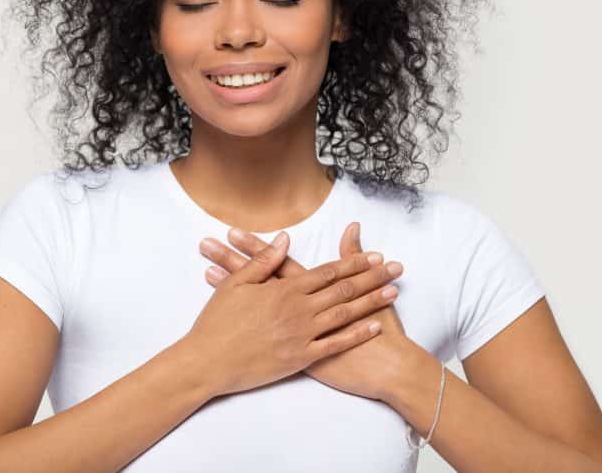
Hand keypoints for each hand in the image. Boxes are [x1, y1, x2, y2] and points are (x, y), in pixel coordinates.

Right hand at [183, 231, 395, 398]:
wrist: (207, 362)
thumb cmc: (217, 322)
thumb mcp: (235, 284)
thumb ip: (263, 261)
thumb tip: (285, 239)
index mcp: (283, 290)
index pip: (327, 272)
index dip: (353, 262)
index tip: (374, 255)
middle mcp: (298, 310)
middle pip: (343, 290)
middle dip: (372, 277)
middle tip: (394, 269)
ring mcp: (301, 335)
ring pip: (345, 315)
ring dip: (371, 302)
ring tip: (393, 292)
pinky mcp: (300, 359)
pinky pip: (335, 346)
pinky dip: (356, 335)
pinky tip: (375, 327)